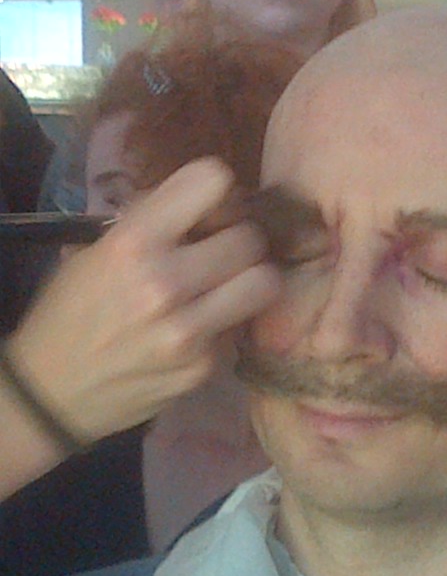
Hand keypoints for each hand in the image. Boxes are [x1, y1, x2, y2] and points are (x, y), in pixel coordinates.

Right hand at [5, 158, 281, 443]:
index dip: (218, 191)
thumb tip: (203, 207)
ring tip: (231, 284)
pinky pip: (239, 328)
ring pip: (264, 283)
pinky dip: (228, 322)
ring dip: (253, 279)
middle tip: (227, 250)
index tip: (212, 206)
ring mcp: (189, 330)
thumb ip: (150, 226)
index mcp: (133, 243)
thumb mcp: (96, 254)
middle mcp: (166, 283)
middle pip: (250, 238)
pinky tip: (201, 326)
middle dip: (241, 240)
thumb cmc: (71, 313)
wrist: (52, 393)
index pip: (211, 181)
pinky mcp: (205, 365)